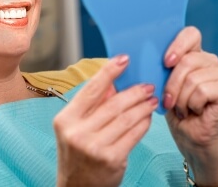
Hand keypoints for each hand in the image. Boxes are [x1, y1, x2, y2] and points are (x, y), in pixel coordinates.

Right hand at [53, 55, 157, 186]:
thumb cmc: (77, 154)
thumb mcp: (75, 127)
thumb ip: (92, 106)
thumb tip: (114, 83)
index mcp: (65, 119)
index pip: (90, 90)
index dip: (109, 72)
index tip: (124, 59)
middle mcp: (77, 132)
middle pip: (113, 104)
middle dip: (134, 92)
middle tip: (147, 85)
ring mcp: (94, 147)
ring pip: (126, 118)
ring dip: (143, 106)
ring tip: (152, 99)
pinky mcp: (112, 159)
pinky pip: (134, 134)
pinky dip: (144, 123)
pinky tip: (148, 117)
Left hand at [163, 26, 217, 184]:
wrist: (187, 134)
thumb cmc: (172, 107)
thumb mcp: (160, 83)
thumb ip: (158, 67)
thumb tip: (140, 56)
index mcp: (192, 53)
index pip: (191, 34)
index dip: (178, 45)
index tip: (165, 62)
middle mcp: (208, 60)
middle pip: (188, 60)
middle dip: (172, 84)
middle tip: (168, 99)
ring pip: (193, 78)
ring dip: (181, 98)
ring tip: (181, 107)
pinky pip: (202, 91)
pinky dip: (192, 104)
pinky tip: (194, 110)